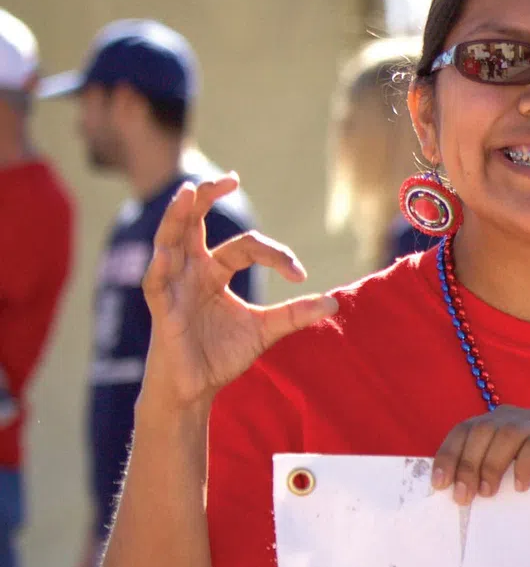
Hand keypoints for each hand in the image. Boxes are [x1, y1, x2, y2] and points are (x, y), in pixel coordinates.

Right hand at [134, 176, 329, 411]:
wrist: (196, 388)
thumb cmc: (221, 354)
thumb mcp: (265, 330)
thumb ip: (295, 314)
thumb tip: (334, 301)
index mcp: (214, 272)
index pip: (246, 247)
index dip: (276, 255)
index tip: (300, 273)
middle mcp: (191, 272)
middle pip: (194, 225)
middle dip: (207, 199)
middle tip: (229, 179)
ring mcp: (174, 287)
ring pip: (170, 242)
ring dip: (177, 217)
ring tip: (187, 192)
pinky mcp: (162, 309)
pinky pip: (157, 283)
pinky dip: (161, 266)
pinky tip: (166, 252)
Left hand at [431, 408, 529, 503]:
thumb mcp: (501, 474)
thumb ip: (479, 469)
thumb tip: (443, 485)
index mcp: (501, 421)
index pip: (466, 428)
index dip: (449, 454)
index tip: (440, 483)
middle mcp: (522, 417)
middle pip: (485, 429)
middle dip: (468, 464)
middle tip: (463, 496)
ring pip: (509, 434)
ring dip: (491, 465)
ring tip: (488, 493)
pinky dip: (522, 467)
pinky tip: (519, 487)